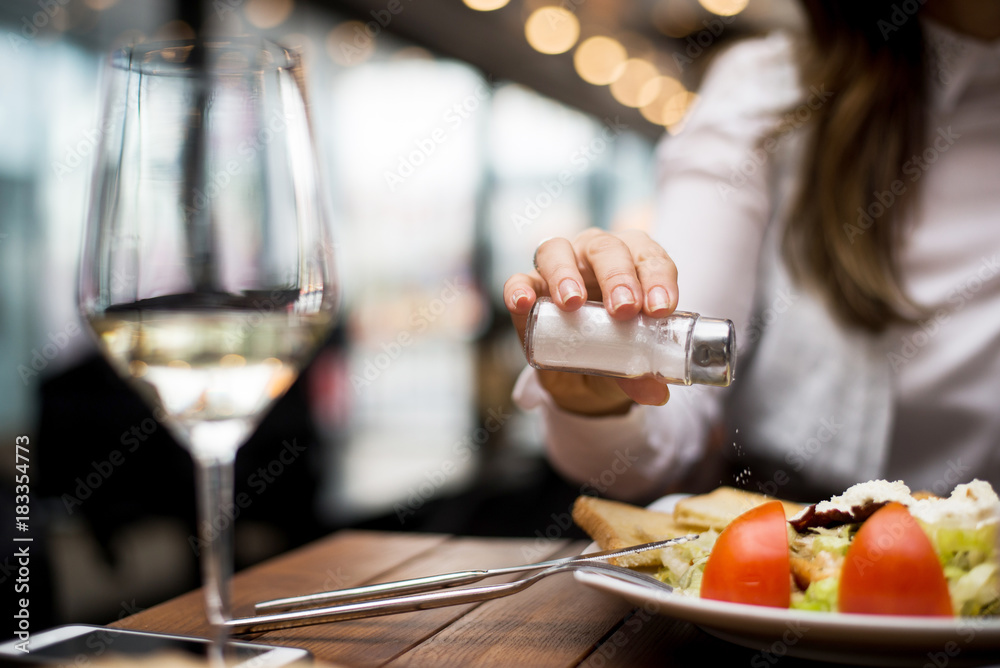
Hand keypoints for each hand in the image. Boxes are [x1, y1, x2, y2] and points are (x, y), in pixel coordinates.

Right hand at [503, 228, 678, 415]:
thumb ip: (642, 373)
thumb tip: (656, 393)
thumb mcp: (632, 362)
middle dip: (617, 276)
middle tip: (623, 308)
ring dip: (566, 274)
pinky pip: (519, 280)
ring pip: (557, 251)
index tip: (659, 308)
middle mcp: (595, 255)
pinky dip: (518, 288)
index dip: (657, 278)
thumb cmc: (616, 347)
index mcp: (633, 261)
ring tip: (573, 303)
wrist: (582, 372)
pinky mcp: (529, 287)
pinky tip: (524, 303)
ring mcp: (559, 267)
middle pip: (605, 248)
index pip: (648, 257)